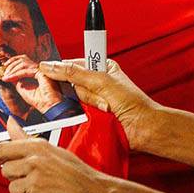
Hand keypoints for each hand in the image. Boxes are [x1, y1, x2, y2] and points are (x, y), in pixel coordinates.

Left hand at [0, 56, 63, 114]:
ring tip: (6, 77)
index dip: (13, 62)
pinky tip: (9, 78)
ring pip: (23, 63)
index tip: (4, 69)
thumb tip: (8, 74)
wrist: (48, 107)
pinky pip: (26, 71)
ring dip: (12, 69)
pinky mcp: (42, 73)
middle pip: (23, 59)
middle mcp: (40, 69)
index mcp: (37, 72)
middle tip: (4, 72)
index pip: (24, 61)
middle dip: (11, 64)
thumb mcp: (22, 88)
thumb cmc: (38, 101)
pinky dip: (16, 74)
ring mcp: (42, 70)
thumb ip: (16, 80)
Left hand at [0, 120, 119, 192]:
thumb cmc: (78, 174)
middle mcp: (35, 163)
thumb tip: (9, 122)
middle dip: (16, 179)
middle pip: (5, 172)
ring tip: (45, 192)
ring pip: (13, 190)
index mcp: (38, 148)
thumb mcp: (54, 151)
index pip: (3, 149)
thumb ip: (27, 140)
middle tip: (36, 182)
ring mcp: (36, 183)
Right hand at [37, 59, 158, 151]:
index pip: (72, 64)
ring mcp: (93, 99)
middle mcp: (96, 82)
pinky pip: (75, 112)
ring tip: (103, 107)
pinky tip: (97, 114)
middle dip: (80, 91)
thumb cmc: (132, 102)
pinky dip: (83, 114)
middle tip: (95, 94)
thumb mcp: (100, 81)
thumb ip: (73, 73)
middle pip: (70, 83)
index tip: (49, 71)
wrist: (144, 128)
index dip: (61, 69)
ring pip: (73, 98)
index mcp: (101, 68)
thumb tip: (49, 66)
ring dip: (87, 103)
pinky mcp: (90, 115)